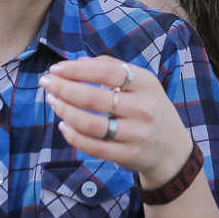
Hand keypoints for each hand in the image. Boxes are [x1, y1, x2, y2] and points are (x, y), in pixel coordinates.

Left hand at [42, 56, 193, 188]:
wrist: (173, 151)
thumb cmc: (150, 109)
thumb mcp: (142, 84)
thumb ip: (113, 68)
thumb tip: (77, 62)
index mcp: (146, 84)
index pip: (107, 72)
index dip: (78, 70)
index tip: (56, 68)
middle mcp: (143, 108)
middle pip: (95, 98)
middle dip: (64, 88)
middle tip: (45, 83)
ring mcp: (136, 134)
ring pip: (91, 124)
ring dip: (65, 111)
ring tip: (52, 101)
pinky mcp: (128, 155)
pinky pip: (94, 146)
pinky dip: (74, 136)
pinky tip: (63, 125)